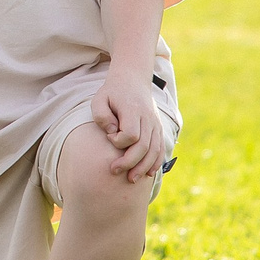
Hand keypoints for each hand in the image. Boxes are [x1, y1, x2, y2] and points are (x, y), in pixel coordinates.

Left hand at [91, 69, 167, 183]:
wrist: (132, 80)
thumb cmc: (112, 93)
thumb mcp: (99, 99)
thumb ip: (102, 116)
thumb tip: (112, 132)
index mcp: (133, 110)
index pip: (131, 134)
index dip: (119, 141)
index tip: (109, 137)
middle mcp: (148, 118)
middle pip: (144, 146)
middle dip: (129, 162)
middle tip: (114, 170)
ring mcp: (155, 124)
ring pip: (154, 150)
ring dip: (143, 167)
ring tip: (131, 179)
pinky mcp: (158, 129)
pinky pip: (160, 148)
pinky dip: (156, 162)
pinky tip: (148, 173)